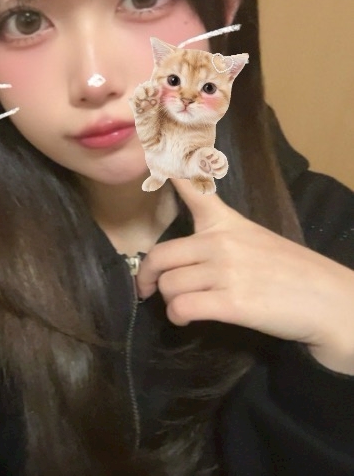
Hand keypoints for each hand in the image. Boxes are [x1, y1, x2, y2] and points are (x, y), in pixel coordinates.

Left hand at [136, 178, 353, 364]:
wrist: (328, 300)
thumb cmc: (294, 273)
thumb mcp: (257, 240)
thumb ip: (224, 239)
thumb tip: (191, 257)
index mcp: (227, 223)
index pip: (193, 192)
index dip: (169, 176)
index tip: (153, 155)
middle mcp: (222, 243)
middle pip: (160, 256)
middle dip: (148, 277)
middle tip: (148, 290)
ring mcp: (226, 271)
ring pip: (168, 286)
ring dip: (169, 302)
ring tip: (182, 307)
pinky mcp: (231, 302)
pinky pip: (182, 308)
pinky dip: (178, 318)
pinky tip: (186, 321)